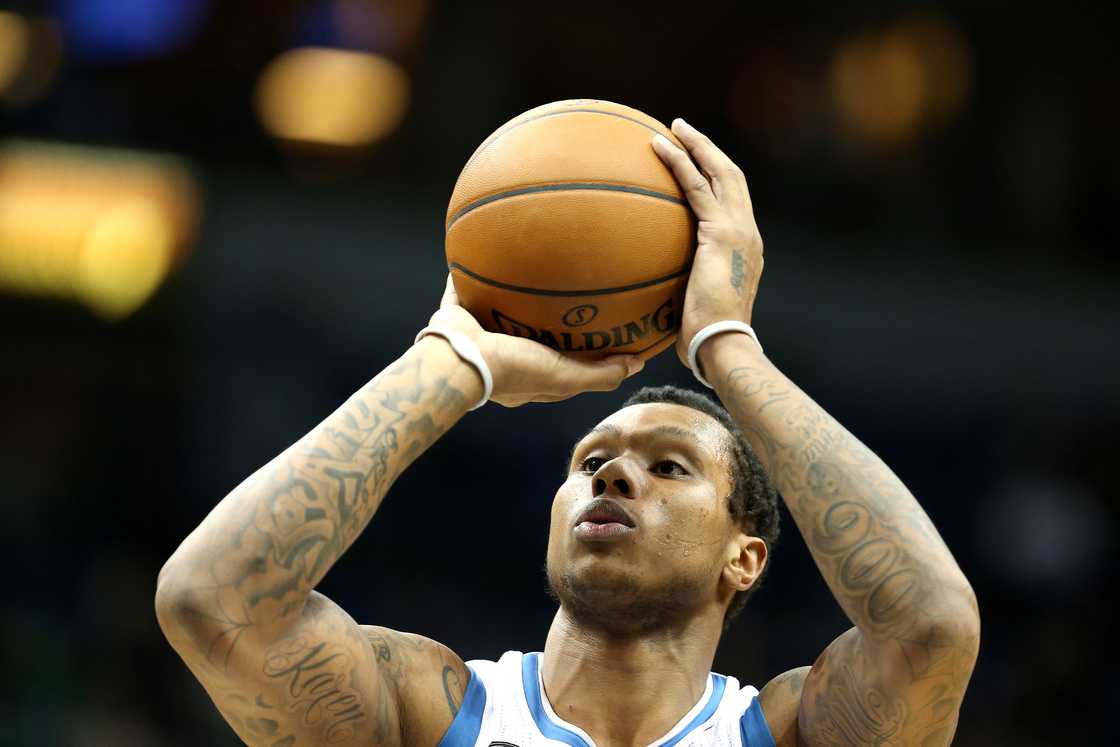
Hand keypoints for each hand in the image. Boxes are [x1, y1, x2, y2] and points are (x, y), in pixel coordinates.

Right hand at [426, 276, 644, 406]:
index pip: (563, 364)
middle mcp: (505, 355)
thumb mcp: (565, 377)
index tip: (606, 330)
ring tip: (532, 268)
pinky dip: (469, 274)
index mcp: (529, 375)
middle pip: (533, 334)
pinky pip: (464, 289)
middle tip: (572, 293)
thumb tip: (636, 362)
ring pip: (500, 310)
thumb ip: (600, 374)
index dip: (584, 352)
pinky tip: (483, 251)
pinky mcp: (459, 314)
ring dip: (513, 294)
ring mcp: (480, 335)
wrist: (460, 359)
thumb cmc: (513, 371)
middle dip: (550, 318)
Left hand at [651, 119, 763, 366]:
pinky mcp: (721, 232)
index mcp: (745, 248)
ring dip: (695, 145)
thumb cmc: (703, 338)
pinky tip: (658, 147)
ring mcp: (738, 230)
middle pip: (731, 177)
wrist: (722, 344)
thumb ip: (682, 285)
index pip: (733, 201)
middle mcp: (748, 233)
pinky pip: (695, 187)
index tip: (696, 161)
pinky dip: (678, 162)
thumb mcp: (694, 303)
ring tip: (672, 128)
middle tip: (683, 130)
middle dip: (708, 150)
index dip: (716, 176)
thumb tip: (650, 287)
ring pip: (718, 172)